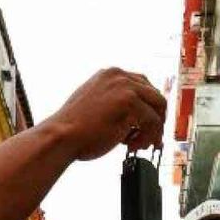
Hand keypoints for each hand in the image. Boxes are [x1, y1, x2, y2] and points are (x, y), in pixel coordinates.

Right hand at [46, 68, 166, 160]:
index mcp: (110, 74)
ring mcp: (125, 87)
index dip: (149, 108)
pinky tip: (131, 145)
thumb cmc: (75, 128)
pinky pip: (153, 121)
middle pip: (155, 95)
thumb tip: (137, 116)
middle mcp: (119, 76)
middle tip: (150, 138)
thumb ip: (116, 102)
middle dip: (156, 119)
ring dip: (153, 129)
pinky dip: (147, 137)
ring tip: (137, 144)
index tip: (149, 125)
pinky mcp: (129, 102)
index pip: (143, 85)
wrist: (61, 136)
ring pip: (158, 108)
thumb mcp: (97, 105)